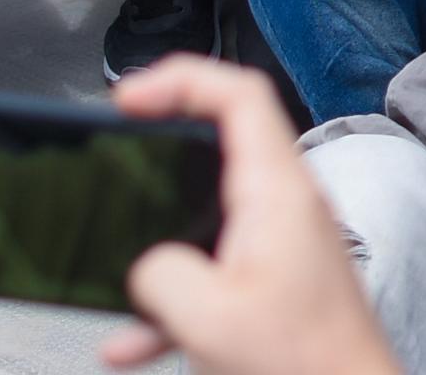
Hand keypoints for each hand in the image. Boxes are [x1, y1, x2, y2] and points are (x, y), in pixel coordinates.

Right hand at [105, 55, 407, 374]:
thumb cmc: (307, 364)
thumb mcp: (210, 318)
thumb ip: (161, 276)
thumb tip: (148, 266)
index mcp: (280, 192)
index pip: (239, 94)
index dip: (180, 78)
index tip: (130, 96)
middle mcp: (289, 205)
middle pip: (224, 139)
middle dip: (164, 142)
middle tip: (121, 147)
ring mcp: (287, 242)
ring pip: (210, 212)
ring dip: (160, 238)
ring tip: (117, 260)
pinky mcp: (280, 281)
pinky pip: (216, 270)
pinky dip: (174, 300)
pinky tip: (134, 341)